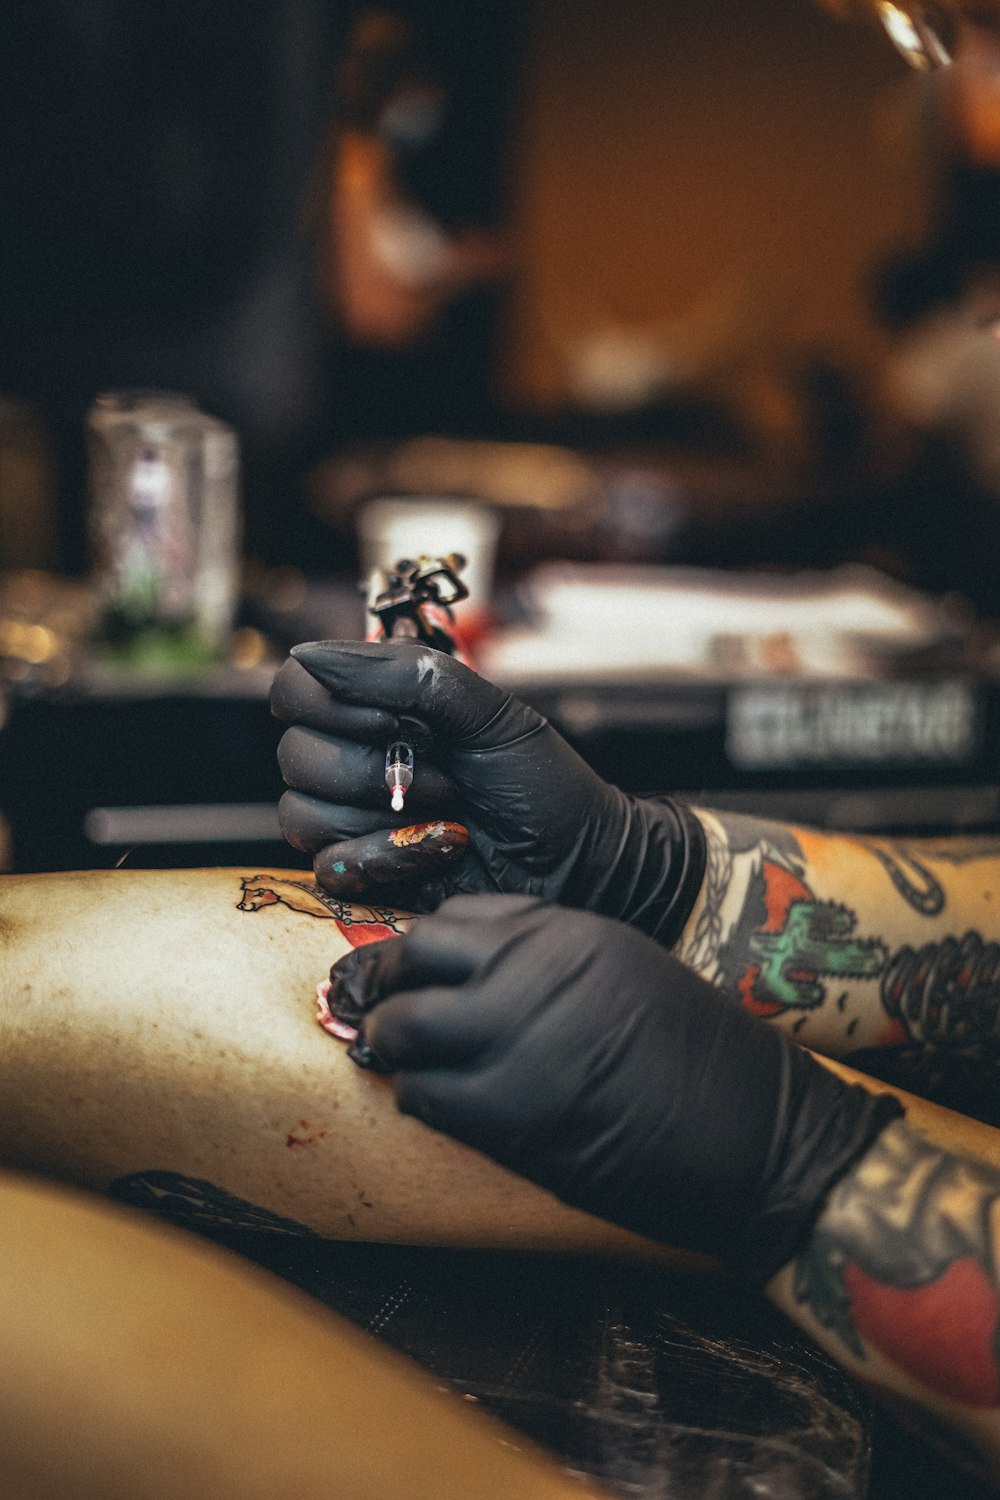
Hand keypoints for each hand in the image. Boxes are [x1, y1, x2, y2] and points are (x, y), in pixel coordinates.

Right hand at [271, 639, 703, 942]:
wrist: (577, 861)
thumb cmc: (541, 782)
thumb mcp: (485, 711)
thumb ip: (401, 675)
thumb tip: (310, 654)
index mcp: (377, 705)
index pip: (295, 686)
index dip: (332, 703)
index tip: (396, 718)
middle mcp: (355, 755)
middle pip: (295, 754)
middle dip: (379, 768)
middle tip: (447, 773)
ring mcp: (354, 816)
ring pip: (303, 812)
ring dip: (390, 814)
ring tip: (450, 812)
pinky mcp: (363, 871)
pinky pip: (330, 863)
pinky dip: (391, 857)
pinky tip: (440, 849)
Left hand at [327, 895, 901, 1281]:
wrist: (757, 1133)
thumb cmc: (700, 1056)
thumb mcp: (627, 971)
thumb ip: (550, 961)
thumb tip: (467, 973)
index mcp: (568, 933)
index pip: (457, 918)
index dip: (424, 946)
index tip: (411, 968)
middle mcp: (536, 973)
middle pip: (414, 957)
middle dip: (381, 981)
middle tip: (370, 1004)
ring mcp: (520, 1041)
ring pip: (405, 1026)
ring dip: (387, 1043)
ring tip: (389, 1056)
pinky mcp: (513, 1115)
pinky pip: (426, 1094)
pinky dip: (415, 1096)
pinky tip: (431, 1100)